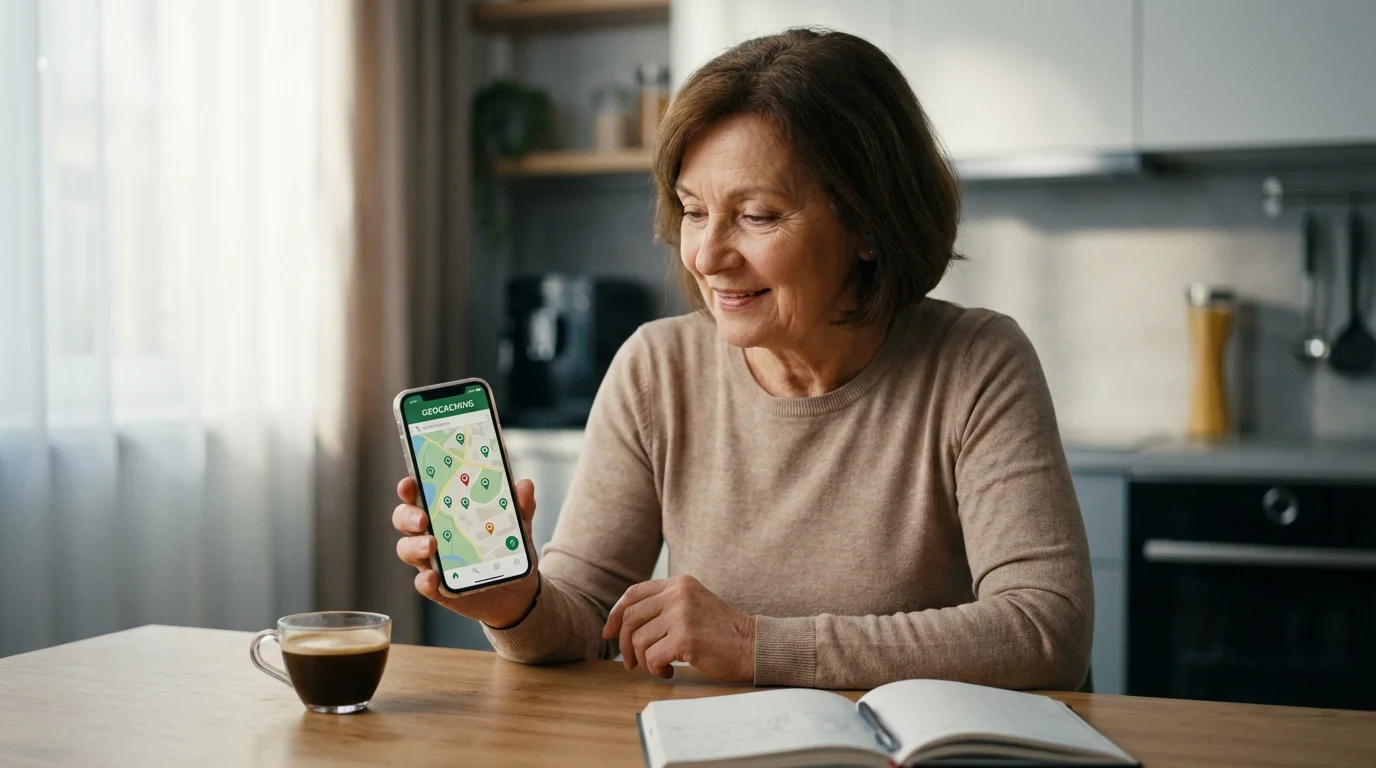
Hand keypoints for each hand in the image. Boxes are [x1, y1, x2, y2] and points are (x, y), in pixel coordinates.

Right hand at [392, 476, 539, 628]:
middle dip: (407, 516)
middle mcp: (432, 534)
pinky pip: (422, 583)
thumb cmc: (508, 551)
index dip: (409, 488)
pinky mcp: (438, 587)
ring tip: (431, 545)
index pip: (419, 496)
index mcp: (445, 513)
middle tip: (422, 519)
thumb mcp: (518, 528)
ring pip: (407, 549)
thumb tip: (525, 485)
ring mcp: (432, 561)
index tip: (409, 483)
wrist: (518, 591)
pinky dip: (424, 580)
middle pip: (404, 520)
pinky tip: (433, 577)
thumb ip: (520, 507)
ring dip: (414, 546)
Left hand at [601, 575, 755, 681]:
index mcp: (679, 584)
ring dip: (644, 661)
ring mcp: (682, 615)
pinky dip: (655, 669)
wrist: (752, 645)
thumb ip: (665, 606)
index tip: (608, 633)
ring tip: (660, 667)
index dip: (615, 614)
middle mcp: (678, 595)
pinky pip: (652, 657)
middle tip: (630, 663)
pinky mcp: (685, 638)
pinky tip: (669, 672)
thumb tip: (622, 625)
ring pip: (639, 640)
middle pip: (630, 618)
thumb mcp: (693, 604)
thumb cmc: (722, 631)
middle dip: (623, 644)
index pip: (633, 594)